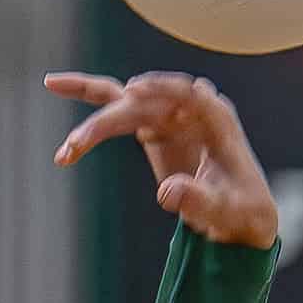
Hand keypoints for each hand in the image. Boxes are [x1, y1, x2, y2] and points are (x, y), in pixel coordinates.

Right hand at [46, 69, 277, 248]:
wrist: (238, 215)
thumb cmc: (238, 209)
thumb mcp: (222, 211)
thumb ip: (197, 199)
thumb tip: (165, 192)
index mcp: (215, 118)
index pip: (187, 93)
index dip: (160, 88)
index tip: (132, 90)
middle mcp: (189, 109)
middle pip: (143, 104)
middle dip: (108, 123)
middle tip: (78, 146)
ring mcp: (168, 115)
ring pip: (123, 104)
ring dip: (92, 126)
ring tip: (64, 151)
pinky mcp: (152, 127)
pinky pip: (117, 115)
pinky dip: (91, 126)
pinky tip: (66, 143)